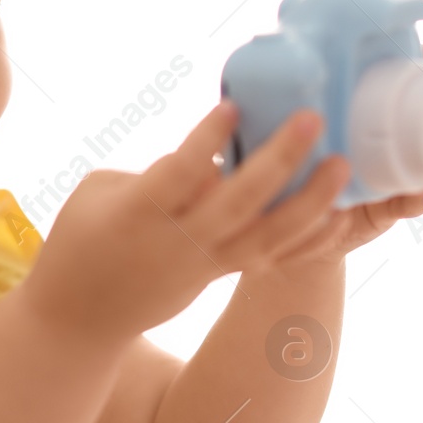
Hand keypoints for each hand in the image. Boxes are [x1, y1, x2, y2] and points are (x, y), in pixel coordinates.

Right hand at [21, 101, 346, 344]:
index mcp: (139, 212)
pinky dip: (307, 239)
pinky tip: (338, 216)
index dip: (208, 141)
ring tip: (342, 167)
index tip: (233, 105)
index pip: (179, 174)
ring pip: (267, 236)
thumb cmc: (80, 240)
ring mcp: (203, 262)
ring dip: (309, 202)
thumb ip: (152, 171)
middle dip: (280, 159)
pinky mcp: (219, 275)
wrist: (80, 317)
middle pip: (238, 202)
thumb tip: (206, 158)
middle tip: (312, 119)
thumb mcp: (97, 192)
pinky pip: (272, 260)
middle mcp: (178, 240)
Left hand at [262, 44, 422, 268]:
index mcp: (402, 93)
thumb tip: (291, 10)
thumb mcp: (304, 92)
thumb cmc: (299, 131)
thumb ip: (303, 57)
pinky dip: (420, 196)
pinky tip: (412, 194)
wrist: (286, 195)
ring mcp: (415, 166)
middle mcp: (417, 128)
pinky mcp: (399, 203)